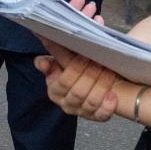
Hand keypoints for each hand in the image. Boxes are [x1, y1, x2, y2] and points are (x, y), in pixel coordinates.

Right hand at [34, 0, 120, 121]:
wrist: (94, 85)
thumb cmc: (76, 70)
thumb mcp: (64, 61)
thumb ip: (54, 50)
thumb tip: (38, 31)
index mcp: (54, 90)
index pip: (64, 81)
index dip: (75, 69)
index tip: (85, 56)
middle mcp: (66, 103)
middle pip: (78, 92)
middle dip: (90, 75)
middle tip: (100, 62)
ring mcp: (81, 112)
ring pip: (90, 102)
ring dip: (101, 86)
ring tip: (109, 72)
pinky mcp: (96, 117)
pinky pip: (101, 115)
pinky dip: (107, 106)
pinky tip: (112, 95)